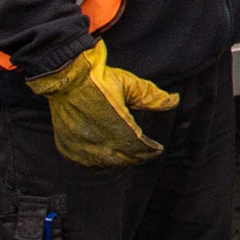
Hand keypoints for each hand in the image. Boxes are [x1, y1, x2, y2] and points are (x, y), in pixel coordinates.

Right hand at [29, 42, 176, 167]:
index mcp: (117, 127)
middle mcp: (99, 141)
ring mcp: (81, 145)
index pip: (140, 147)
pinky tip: (106, 156)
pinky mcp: (67, 145)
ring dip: (119, 160)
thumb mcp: (129, 84)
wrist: (64, 76)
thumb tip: (174, 100)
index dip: (151, 150)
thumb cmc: (98, 78)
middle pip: (125, 158)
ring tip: (128, 154)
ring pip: (106, 163)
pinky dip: (98, 161)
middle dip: (138, 156)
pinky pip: (86, 162)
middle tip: (146, 153)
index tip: (158, 148)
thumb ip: (152, 97)